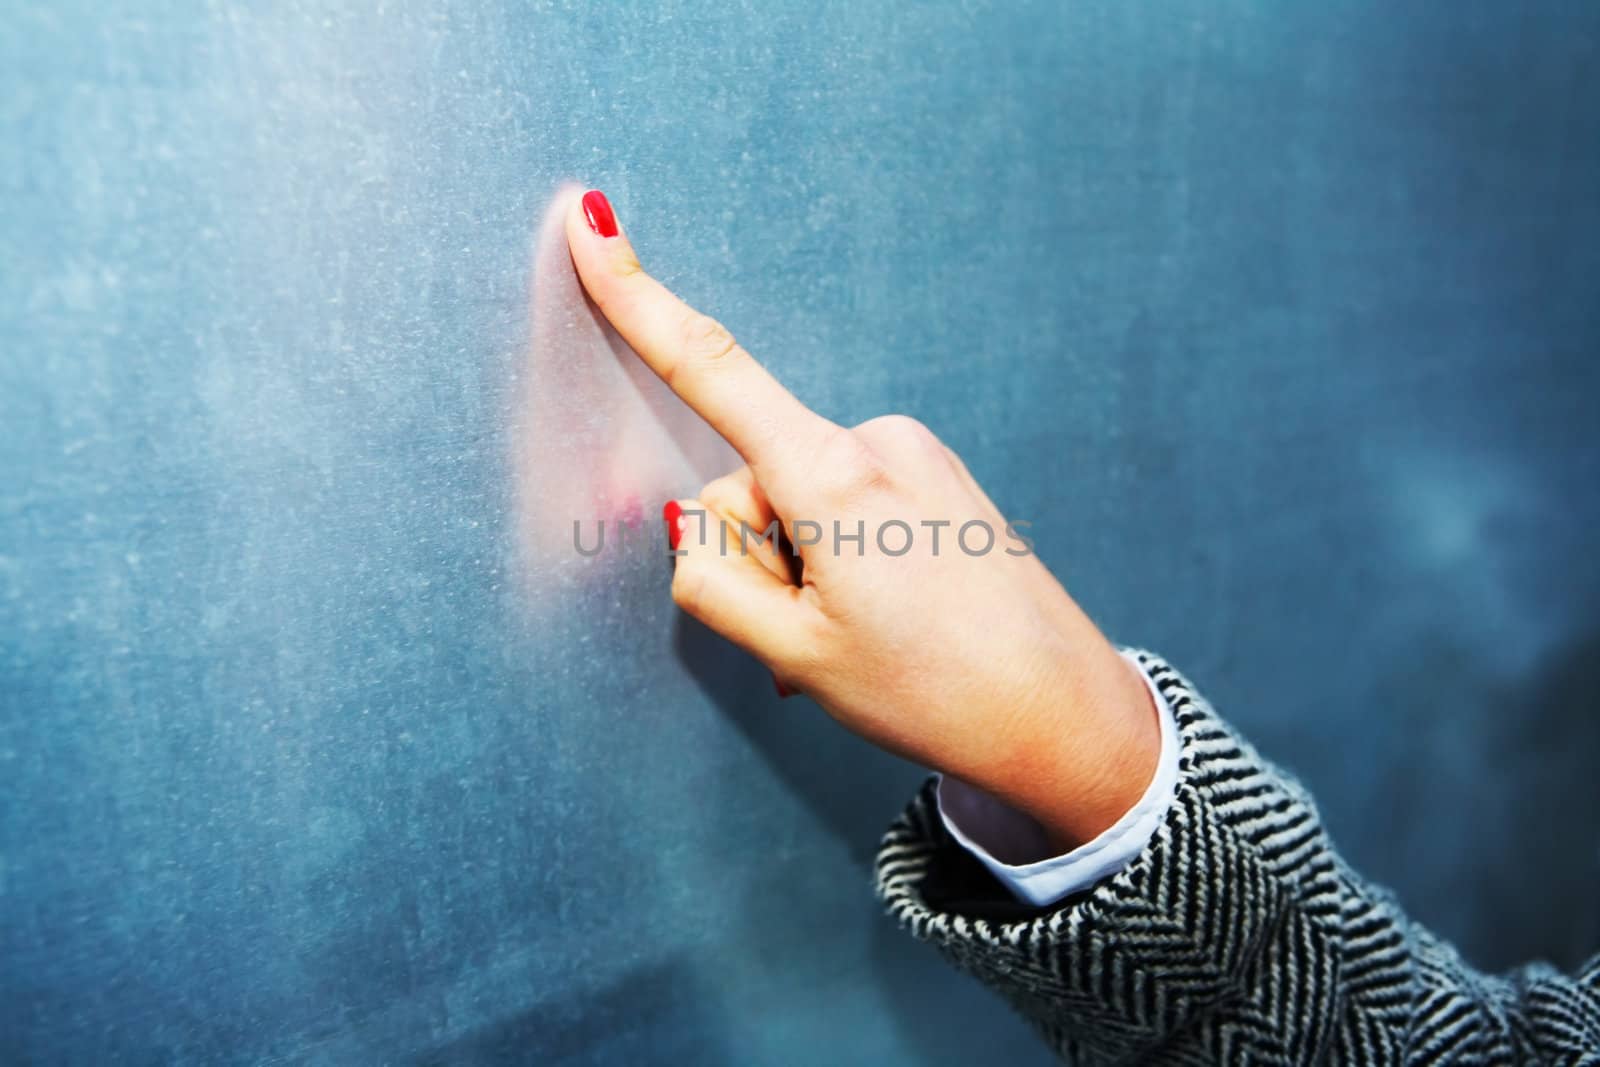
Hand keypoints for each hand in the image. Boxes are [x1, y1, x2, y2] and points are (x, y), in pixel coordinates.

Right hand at [565, 190, 1157, 848]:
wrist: (1063, 713)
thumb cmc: (935, 691)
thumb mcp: (796, 653)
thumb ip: (712, 579)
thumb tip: (688, 524)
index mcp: (832, 477)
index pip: (710, 372)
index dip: (637, 299)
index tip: (591, 223)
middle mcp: (875, 441)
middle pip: (746, 481)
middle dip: (759, 558)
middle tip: (818, 637)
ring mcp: (912, 451)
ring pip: (795, 495)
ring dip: (802, 564)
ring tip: (862, 632)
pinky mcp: (935, 468)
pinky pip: (844, 497)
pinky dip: (840, 553)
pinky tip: (886, 613)